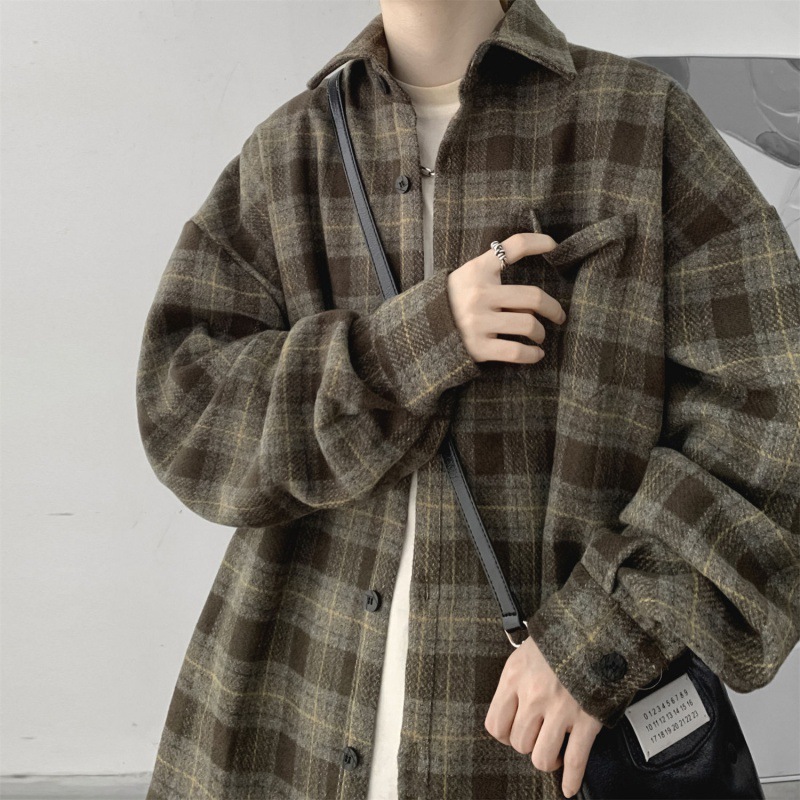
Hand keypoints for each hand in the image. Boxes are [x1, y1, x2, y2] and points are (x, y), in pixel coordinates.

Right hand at [446, 232, 566, 363]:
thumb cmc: (453, 300)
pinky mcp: (478, 348)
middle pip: (533, 297)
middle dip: (554, 309)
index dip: (539, 242)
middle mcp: (479, 294)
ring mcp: (478, 322)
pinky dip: (532, 354)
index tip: (554, 245)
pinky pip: (516, 351)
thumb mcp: (467, 275)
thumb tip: (533, 264)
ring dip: (541, 333)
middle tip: (558, 316)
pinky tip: (536, 353)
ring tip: (539, 335)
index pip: (514, 246)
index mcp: (477, 270)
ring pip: (529, 325)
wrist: (422, 330)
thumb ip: (493, 268)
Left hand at [484, 635, 602, 798]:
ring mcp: (560, 710)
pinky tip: (568, 788)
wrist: (595, 628)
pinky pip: (574, 760)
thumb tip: (512, 704)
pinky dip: (571, 779)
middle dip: (528, 744)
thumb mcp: (526, 651)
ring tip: (553, 751)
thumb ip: (517, 679)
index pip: (495, 725)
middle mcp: (533, 696)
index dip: (504, 734)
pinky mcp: (586, 719)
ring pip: (542, 757)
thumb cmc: (560, 638)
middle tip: (538, 736)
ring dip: (547, 759)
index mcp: (514, 678)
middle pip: (519, 744)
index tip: (514, 732)